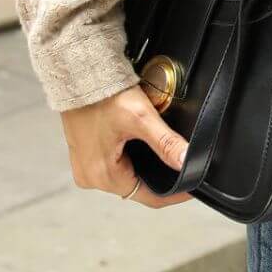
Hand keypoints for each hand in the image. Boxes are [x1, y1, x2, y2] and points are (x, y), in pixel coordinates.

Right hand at [60, 82, 192, 206]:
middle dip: (160, 177)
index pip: (148, 197)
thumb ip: (165, 142)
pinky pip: (114, 165)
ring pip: (126, 176)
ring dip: (144, 166)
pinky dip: (129, 157)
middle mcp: (91, 178)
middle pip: (136, 187)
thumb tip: (186, 160)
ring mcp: (85, 167)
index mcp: (103, 176)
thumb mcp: (141, 118)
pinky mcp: (85, 155)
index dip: (174, 192)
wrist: (80, 75)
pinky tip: (140, 143)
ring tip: (163, 152)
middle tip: (181, 163)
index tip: (192, 186)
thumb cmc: (104, 95)